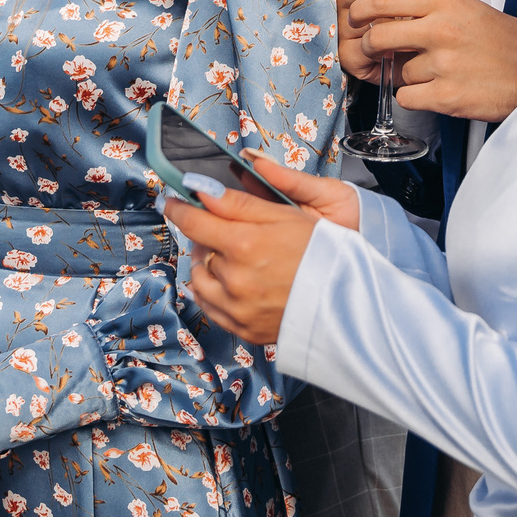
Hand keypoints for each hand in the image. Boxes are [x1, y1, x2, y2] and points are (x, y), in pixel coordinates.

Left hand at [166, 155, 335, 344]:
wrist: (345, 300)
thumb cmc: (321, 251)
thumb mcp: (284, 215)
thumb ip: (237, 201)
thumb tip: (199, 188)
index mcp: (244, 244)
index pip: (193, 221)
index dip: (178, 208)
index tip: (171, 201)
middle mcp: (234, 279)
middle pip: (199, 250)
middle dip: (206, 238)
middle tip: (227, 231)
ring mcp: (236, 307)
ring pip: (199, 280)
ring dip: (207, 266)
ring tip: (231, 258)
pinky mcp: (241, 328)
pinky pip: (209, 307)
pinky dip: (212, 292)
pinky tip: (231, 283)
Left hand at [318, 0, 516, 122]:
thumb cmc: (497, 37)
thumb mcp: (464, 5)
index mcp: (445, 2)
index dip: (361, 7)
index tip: (356, 15)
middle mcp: (442, 30)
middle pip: (379, 36)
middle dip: (370, 45)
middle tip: (376, 49)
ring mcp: (445, 64)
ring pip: (398, 71)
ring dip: (408, 75)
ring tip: (436, 72)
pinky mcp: (448, 96)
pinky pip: (407, 97)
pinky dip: (416, 98)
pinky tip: (438, 90)